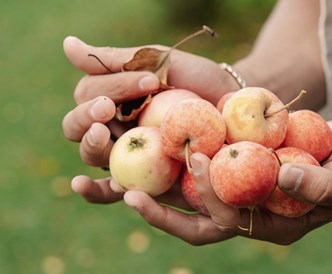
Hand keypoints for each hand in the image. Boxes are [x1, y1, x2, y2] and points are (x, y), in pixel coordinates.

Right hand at [62, 36, 238, 203]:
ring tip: (102, 135)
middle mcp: (113, 127)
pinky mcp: (142, 181)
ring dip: (91, 146)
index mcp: (114, 97)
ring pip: (90, 155)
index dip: (113, 87)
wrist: (232, 108)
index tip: (151, 80)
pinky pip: (110, 190)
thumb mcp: (162, 63)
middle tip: (107, 109)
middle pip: (77, 127)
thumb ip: (117, 60)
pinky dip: (95, 190)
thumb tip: (67, 43)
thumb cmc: (198, 81)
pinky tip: (82, 185)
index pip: (90, 93)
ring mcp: (126, 155)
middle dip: (86, 117)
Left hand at [123, 118, 331, 244]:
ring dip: (159, 187)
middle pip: (199, 219)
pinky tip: (156, 140)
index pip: (231, 221)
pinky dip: (179, 159)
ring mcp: (242, 190)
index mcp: (273, 224)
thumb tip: (286, 176)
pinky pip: (205, 166)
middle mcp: (251, 211)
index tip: (197, 160)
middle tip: (127, 192)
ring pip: (193, 196)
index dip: (210, 197)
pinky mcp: (239, 167)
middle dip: (163, 211)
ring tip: (120, 174)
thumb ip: (324, 186)